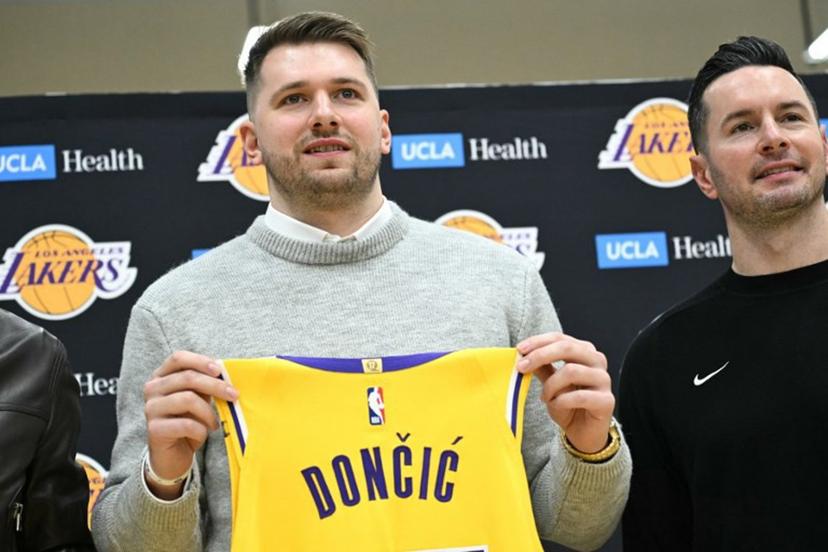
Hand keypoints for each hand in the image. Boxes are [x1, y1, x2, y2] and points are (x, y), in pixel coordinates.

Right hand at [143, 351, 238, 498]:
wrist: (172, 456)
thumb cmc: (187, 422)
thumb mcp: (198, 400)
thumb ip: (206, 385)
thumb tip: (226, 375)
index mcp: (161, 377)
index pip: (178, 358)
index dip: (200, 360)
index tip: (220, 370)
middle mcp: (152, 389)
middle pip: (188, 377)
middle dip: (216, 386)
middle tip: (234, 395)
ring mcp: (151, 408)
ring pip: (188, 399)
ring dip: (208, 412)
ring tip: (214, 422)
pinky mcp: (154, 429)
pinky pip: (186, 424)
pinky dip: (201, 429)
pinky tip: (204, 434)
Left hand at [516, 332, 613, 453]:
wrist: (583, 432)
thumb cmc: (567, 404)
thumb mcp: (550, 382)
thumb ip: (541, 367)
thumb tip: (523, 353)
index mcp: (584, 351)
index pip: (560, 338)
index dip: (538, 342)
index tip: (519, 349)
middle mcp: (597, 361)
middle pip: (567, 348)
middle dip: (540, 355)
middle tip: (522, 367)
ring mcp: (604, 380)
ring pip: (572, 371)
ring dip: (551, 385)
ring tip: (545, 397)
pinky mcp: (606, 400)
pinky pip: (579, 396)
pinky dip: (561, 401)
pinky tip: (555, 405)